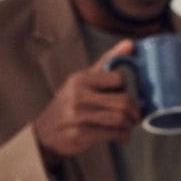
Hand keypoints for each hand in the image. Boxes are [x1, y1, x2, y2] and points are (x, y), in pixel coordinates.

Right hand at [32, 40, 140, 165]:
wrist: (45, 134)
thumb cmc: (69, 105)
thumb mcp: (82, 81)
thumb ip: (106, 63)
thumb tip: (131, 44)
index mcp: (80, 79)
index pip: (118, 79)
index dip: (126, 89)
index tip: (127, 97)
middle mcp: (78, 95)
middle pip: (122, 101)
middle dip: (134, 111)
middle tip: (136, 116)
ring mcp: (78, 115)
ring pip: (119, 118)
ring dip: (129, 125)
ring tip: (129, 126)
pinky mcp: (80, 134)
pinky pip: (111, 134)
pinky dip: (122, 136)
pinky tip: (122, 136)